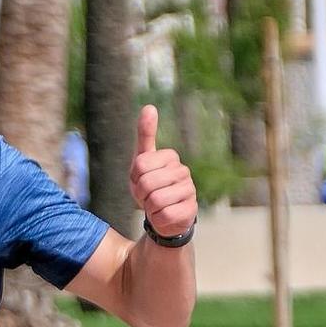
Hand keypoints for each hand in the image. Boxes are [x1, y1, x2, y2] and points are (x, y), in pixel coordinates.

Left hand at [131, 105, 196, 239]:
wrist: (163, 217)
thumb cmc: (150, 188)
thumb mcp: (142, 161)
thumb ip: (145, 135)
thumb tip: (149, 106)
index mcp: (170, 157)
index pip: (140, 165)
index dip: (135, 178)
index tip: (141, 181)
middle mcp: (183, 171)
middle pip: (147, 183)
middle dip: (141, 195)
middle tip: (148, 197)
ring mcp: (189, 190)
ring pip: (155, 200)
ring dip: (149, 208)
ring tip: (156, 207)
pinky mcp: (191, 210)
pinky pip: (164, 215)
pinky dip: (158, 220)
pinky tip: (164, 217)